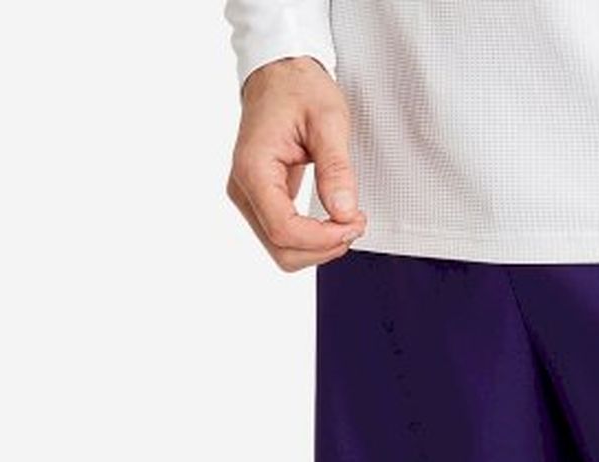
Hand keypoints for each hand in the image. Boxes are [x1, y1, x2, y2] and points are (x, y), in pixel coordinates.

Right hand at [227, 57, 366, 270]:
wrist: (280, 74)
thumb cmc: (299, 89)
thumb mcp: (328, 121)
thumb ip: (336, 168)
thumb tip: (344, 211)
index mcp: (254, 168)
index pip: (283, 230)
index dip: (322, 239)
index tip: (353, 222)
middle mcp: (244, 188)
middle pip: (282, 250)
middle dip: (324, 247)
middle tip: (354, 222)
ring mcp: (249, 197)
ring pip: (283, 251)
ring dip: (319, 247)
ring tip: (346, 220)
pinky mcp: (260, 200)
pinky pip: (284, 237)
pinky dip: (312, 239)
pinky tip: (332, 220)